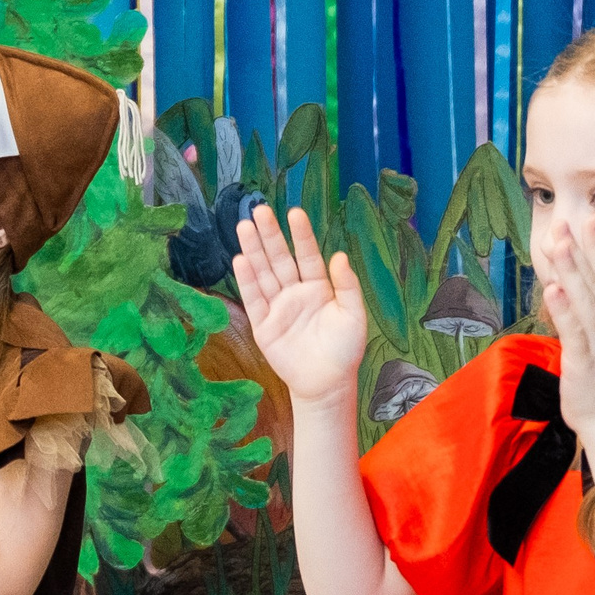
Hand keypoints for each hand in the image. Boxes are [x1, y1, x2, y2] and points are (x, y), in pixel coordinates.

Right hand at [232, 203, 367, 404]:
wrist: (327, 383)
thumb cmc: (345, 349)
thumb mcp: (354, 315)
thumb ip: (348, 286)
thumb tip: (340, 256)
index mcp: (319, 287)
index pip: (307, 255)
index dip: (300, 235)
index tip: (294, 213)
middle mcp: (295, 293)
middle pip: (279, 259)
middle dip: (269, 236)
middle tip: (259, 210)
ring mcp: (278, 308)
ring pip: (263, 274)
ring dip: (253, 251)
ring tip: (243, 227)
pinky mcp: (264, 325)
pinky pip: (254, 299)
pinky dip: (246, 280)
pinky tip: (240, 260)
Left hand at [532, 218, 594, 436]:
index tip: (588, 219)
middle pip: (593, 281)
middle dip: (579, 251)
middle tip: (567, 222)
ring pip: (584, 301)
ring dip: (571, 272)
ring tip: (559, 246)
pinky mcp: (583, 360)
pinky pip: (573, 331)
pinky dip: (564, 310)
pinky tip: (553, 290)